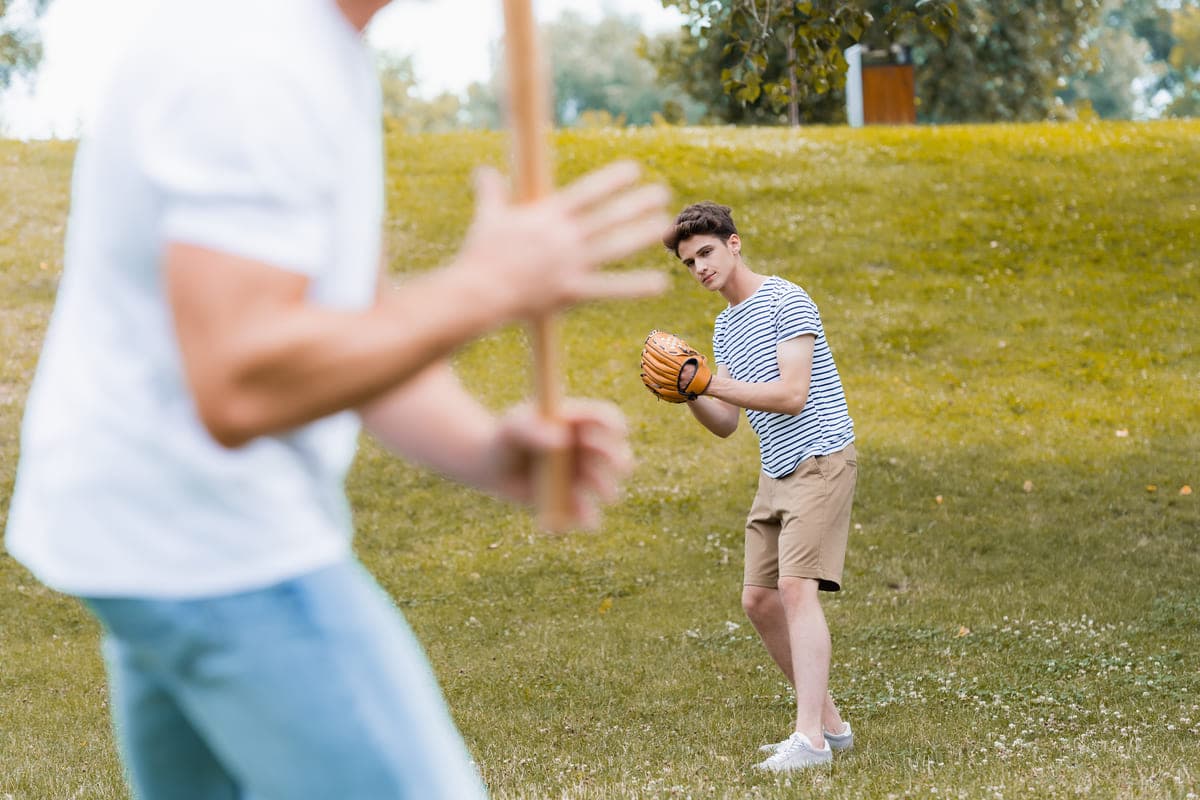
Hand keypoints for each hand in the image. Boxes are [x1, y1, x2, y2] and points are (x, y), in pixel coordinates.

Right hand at [455, 162, 669, 319]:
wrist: (476, 293)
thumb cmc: (480, 255)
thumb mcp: (487, 218)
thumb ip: (491, 192)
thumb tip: (483, 170)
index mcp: (546, 216)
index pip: (586, 193)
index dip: (612, 181)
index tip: (634, 170)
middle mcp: (563, 237)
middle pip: (608, 217)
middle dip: (637, 204)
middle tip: (662, 193)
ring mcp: (569, 264)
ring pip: (614, 247)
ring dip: (642, 234)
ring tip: (666, 224)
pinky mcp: (571, 292)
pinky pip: (609, 288)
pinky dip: (635, 286)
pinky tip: (660, 283)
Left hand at [484, 399, 633, 529]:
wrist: (490, 466)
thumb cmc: (504, 438)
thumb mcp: (513, 427)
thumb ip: (532, 428)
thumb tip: (562, 440)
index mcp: (579, 423)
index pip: (607, 420)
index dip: (613, 426)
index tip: (611, 433)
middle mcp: (587, 451)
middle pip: (616, 453)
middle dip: (618, 459)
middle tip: (616, 466)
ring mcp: (582, 478)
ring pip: (607, 486)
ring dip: (604, 487)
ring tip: (587, 491)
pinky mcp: (571, 503)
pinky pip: (588, 515)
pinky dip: (587, 518)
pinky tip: (580, 518)